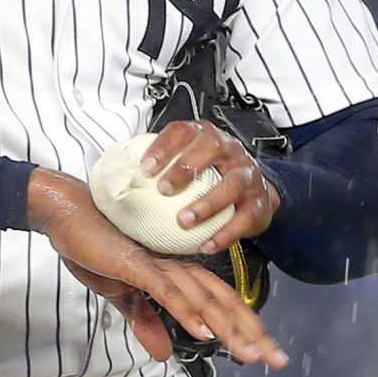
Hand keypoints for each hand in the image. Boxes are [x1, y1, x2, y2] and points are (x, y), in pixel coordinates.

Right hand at [28, 169, 287, 367]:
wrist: (65, 213)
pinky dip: (185, 310)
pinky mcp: (135, 264)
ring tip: (247, 353)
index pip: (218, 302)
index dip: (243, 327)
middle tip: (276, 359)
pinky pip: (166, 290)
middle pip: (222, 301)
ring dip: (226, 327)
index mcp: (175, 272)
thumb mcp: (120, 294)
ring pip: (201, 298)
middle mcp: (174, 265)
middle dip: (250, 331)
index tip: (265, 354)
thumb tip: (164, 355)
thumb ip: (144, 321)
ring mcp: (156, 264)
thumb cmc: (92, 246)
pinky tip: (202, 331)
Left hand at [141, 119, 279, 253]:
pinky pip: (245, 217)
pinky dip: (226, 233)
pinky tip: (207, 245)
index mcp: (206, 136)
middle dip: (186, 167)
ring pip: (232, 183)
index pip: (184, 131)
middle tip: (164, 189)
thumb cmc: (210, 176)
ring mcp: (247, 174)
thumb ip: (159, 168)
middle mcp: (230, 150)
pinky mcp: (260, 200)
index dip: (164, 146)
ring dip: (207, 203)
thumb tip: (117, 181)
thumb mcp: (187, 164)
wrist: (253, 190)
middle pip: (212, 147)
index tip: (145, 166)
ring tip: (184, 220)